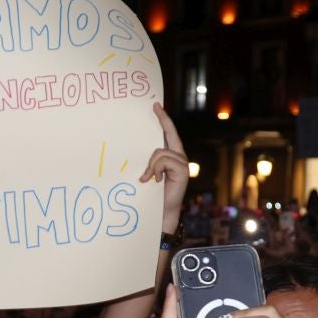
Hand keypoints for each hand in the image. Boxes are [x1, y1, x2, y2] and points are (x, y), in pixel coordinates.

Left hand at [140, 103, 189, 235]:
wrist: (160, 212)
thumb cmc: (151, 194)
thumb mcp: (147, 172)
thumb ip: (148, 160)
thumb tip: (135, 146)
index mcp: (170, 156)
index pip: (168, 133)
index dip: (163, 119)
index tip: (156, 105)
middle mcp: (178, 156)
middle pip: (170, 133)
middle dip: (163, 119)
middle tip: (154, 105)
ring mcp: (182, 163)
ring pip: (160, 152)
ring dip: (151, 166)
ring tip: (148, 179)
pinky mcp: (183, 170)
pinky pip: (163, 160)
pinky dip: (155, 170)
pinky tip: (155, 181)